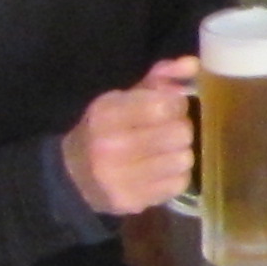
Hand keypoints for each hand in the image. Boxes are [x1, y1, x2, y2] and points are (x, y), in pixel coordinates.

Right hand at [63, 58, 196, 218]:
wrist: (74, 176)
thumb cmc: (105, 129)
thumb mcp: (124, 97)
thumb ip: (159, 77)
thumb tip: (193, 64)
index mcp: (107, 113)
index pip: (166, 105)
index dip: (176, 105)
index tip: (170, 108)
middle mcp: (112, 146)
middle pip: (181, 132)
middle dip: (180, 129)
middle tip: (169, 131)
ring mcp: (121, 177)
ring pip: (184, 159)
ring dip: (180, 153)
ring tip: (165, 151)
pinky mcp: (133, 201)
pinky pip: (179, 183)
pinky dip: (176, 175)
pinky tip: (160, 171)